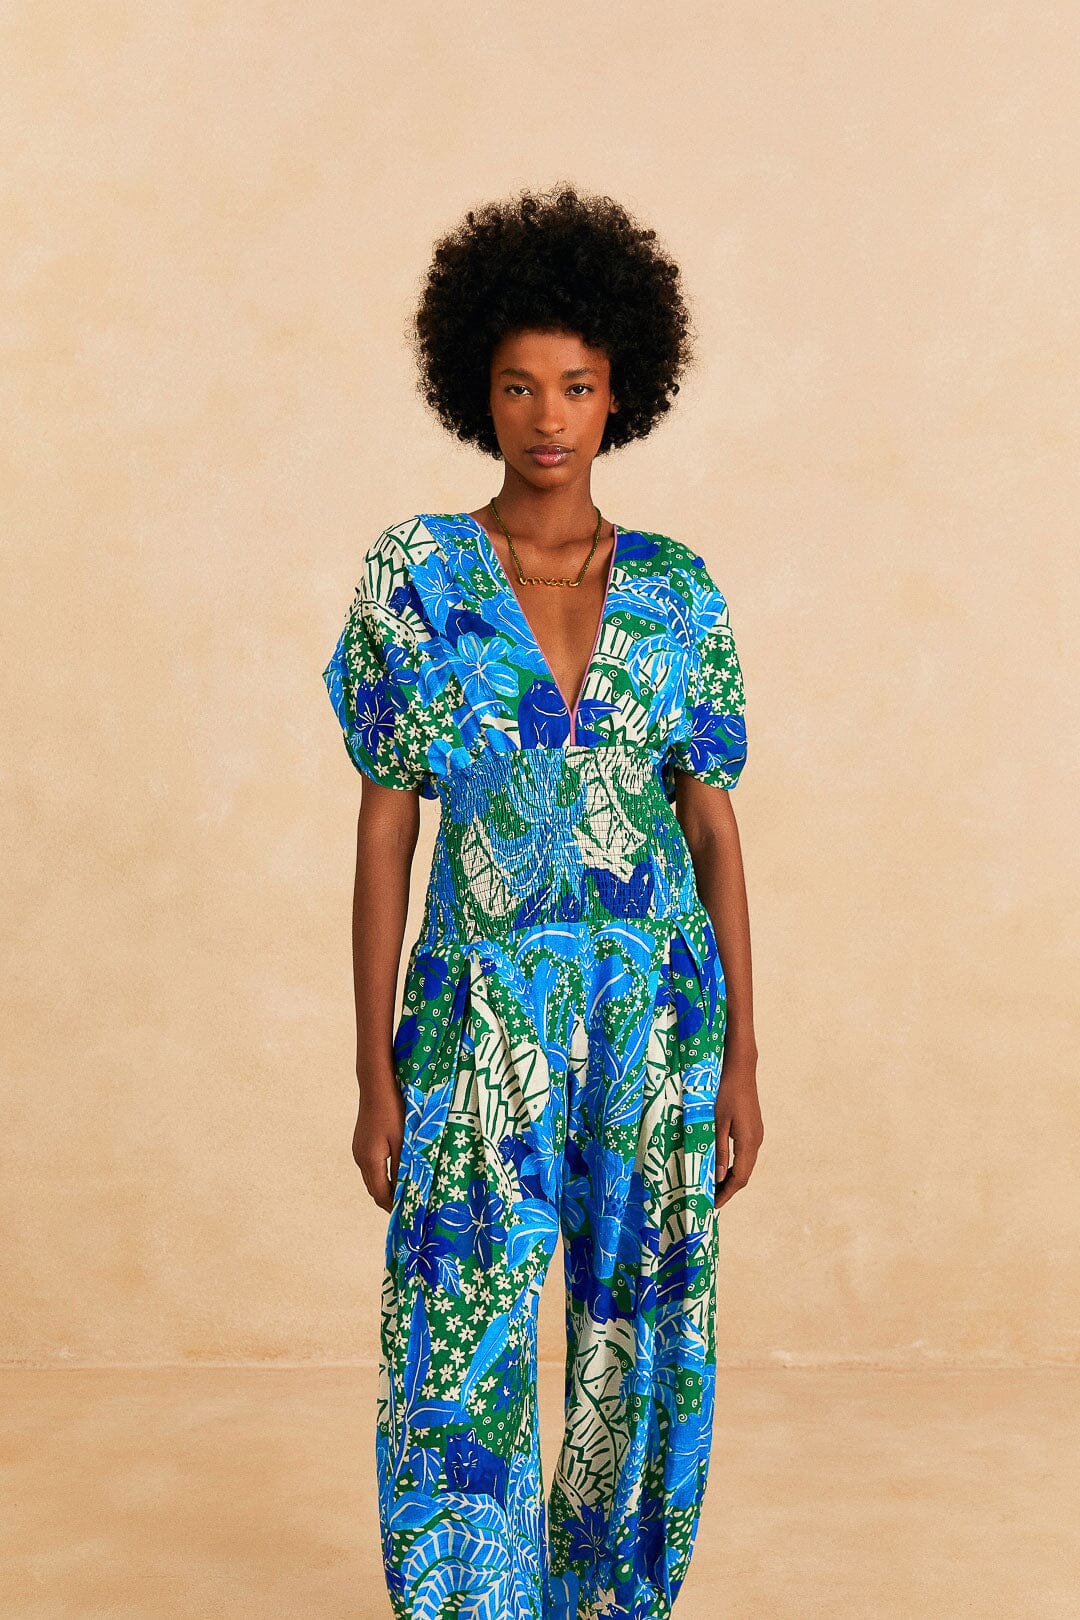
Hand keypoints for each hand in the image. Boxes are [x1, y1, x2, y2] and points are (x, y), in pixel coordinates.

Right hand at [353, 1077, 404, 1212]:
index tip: (409, 1215)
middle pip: (375, 1190)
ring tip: (406, 1192)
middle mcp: (360, 1159)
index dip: (394, 1207)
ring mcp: (358, 1151)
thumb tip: (406, 1191)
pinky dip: (383, 1176)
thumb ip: (403, 1167)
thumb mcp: (403, 1141)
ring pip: (372, 1179)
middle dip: (390, 1200)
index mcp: (370, 1161)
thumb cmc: (393, 1111)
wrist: (376, 1085)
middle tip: (410, 1207)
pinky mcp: (361, 1144)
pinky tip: (397, 1173)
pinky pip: (371, 1168)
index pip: (381, 1195)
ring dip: (387, 1188)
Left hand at [713, 1052, 762, 1210]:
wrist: (740, 1069)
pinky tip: (721, 1165)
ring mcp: (757, 1134)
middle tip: (710, 1199)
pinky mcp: (753, 1128)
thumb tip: (718, 1177)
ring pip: (745, 1165)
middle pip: (744, 1174)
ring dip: (731, 1177)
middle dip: (728, 1189)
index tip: (713, 1206)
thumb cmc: (724, 1093)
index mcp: (748, 1143)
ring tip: (713, 1186)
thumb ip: (718, 1151)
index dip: (726, 1194)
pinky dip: (734, 1165)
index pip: (739, 1178)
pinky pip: (745, 1154)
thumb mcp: (716, 1123)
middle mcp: (757, 1141)